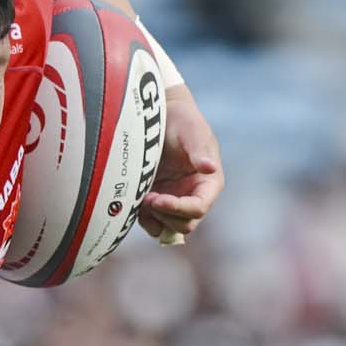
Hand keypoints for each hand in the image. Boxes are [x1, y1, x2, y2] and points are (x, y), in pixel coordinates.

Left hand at [139, 86, 222, 244]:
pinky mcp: (157, 202)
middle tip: (147, 198)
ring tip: (140, 199)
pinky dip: (143, 219)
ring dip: (153, 220)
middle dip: (165, 215)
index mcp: (208, 184)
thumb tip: (210, 167)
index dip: (179, 209)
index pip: (198, 208)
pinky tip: (135, 201)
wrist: (161, 117)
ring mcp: (175, 201)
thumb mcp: (191, 131)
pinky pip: (151, 223)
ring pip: (167, 228)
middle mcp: (193, 196)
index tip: (158, 199)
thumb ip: (199, 150)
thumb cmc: (182, 121)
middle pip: (184, 224)